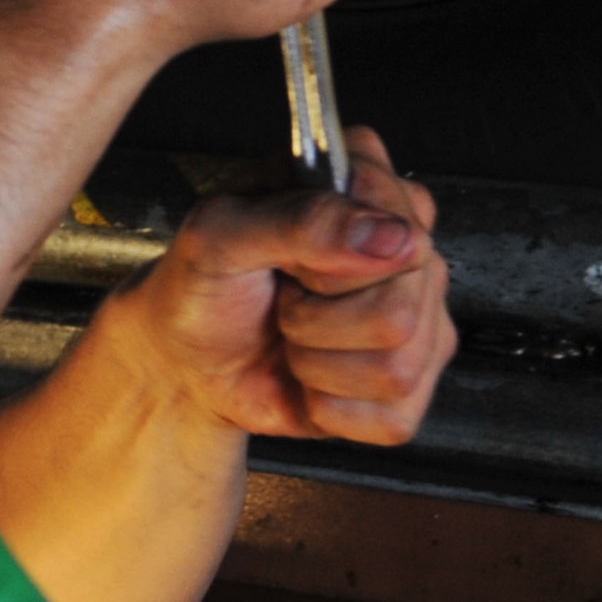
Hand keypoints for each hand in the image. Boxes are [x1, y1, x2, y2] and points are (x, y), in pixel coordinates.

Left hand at [99, 127, 454, 446]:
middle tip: (282, 298)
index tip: (287, 256)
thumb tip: (391, 235)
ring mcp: (417, 315)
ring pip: (397, 363)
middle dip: (314, 315)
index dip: (330, 251)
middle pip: (402, 302)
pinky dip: (327, 406)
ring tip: (290, 335)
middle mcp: (403, 245)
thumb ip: (300, 219)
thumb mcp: (221, 234)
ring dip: (315, 362)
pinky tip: (306, 377)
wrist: (183, 359)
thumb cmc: (201, 284)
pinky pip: (393, 415)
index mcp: (363, 186)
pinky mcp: (409, 383)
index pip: (399, 218)